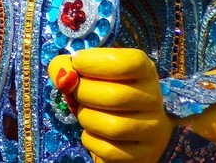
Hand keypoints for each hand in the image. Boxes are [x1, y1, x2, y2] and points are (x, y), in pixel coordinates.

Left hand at [48, 49, 174, 162]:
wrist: (129, 129)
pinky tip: (93, 132)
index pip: (128, 63)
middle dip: (83, 93)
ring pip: (113, 126)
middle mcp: (154, 99)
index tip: (78, 62)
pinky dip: (90, 140)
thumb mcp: (86, 72)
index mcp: (144, 70)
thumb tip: (61, 77)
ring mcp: (152, 130)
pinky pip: (109, 150)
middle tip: (76, 93)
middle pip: (115, 96)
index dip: (96, 61)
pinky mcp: (144, 155)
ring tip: (86, 112)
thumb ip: (66, 66)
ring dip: (86, 118)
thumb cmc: (102, 91)